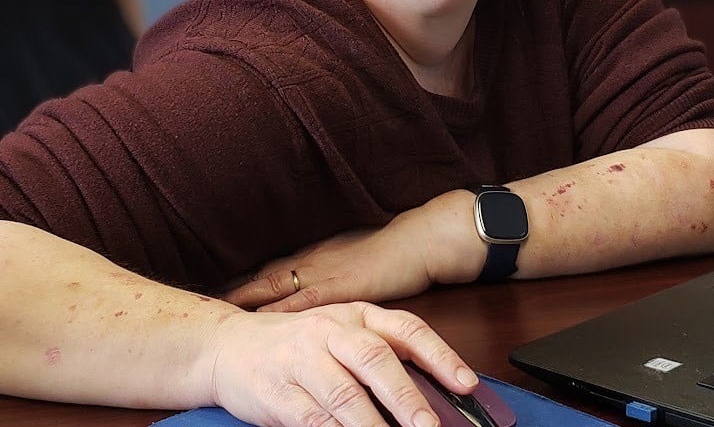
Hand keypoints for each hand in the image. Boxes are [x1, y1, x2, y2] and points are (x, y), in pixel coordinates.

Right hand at [209, 301, 478, 426]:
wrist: (230, 345)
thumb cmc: (298, 344)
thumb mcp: (341, 338)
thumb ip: (381, 357)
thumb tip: (431, 395)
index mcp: (357, 315)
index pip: (405, 329)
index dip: (439, 355)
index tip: (466, 383)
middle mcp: (331, 331)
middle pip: (374, 359)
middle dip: (406, 396)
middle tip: (429, 426)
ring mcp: (302, 359)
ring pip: (344, 395)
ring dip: (372, 426)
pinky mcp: (277, 391)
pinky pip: (311, 419)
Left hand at [223, 213, 435, 311]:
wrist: (420, 242)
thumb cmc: (395, 252)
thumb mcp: (357, 259)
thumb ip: (334, 272)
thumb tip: (320, 286)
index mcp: (317, 255)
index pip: (273, 270)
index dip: (246, 284)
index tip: (219, 294)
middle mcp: (312, 262)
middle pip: (264, 279)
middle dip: (235, 294)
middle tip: (202, 307)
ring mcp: (322, 273)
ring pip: (274, 290)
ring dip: (246, 304)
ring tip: (216, 320)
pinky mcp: (336, 288)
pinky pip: (300, 306)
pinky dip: (277, 317)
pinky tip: (258, 328)